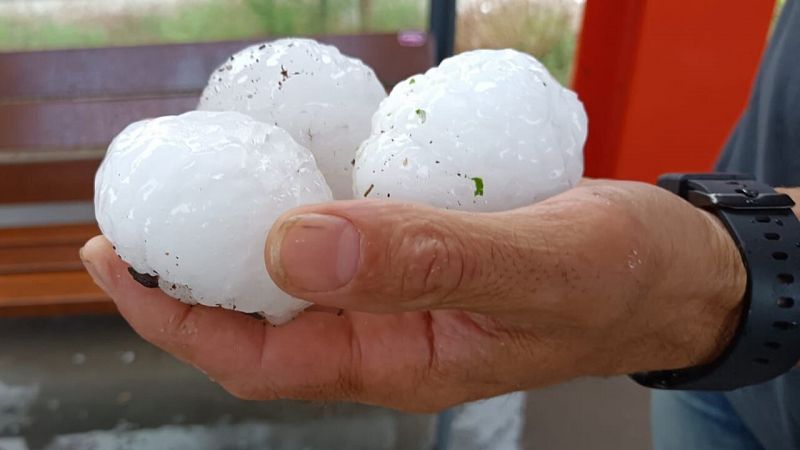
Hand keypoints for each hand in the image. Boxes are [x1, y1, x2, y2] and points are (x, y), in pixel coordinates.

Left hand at [80, 179, 746, 411]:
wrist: (674, 269)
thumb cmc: (620, 280)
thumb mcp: (532, 268)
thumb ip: (423, 262)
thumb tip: (292, 245)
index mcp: (399, 362)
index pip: (259, 357)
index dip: (177, 317)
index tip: (117, 261)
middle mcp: (387, 333)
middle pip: (261, 314)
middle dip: (190, 272)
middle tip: (140, 210)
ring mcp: (402, 291)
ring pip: (299, 268)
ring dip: (240, 229)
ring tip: (199, 178)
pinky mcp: (422, 250)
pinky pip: (345, 228)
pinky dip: (305, 194)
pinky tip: (293, 156)